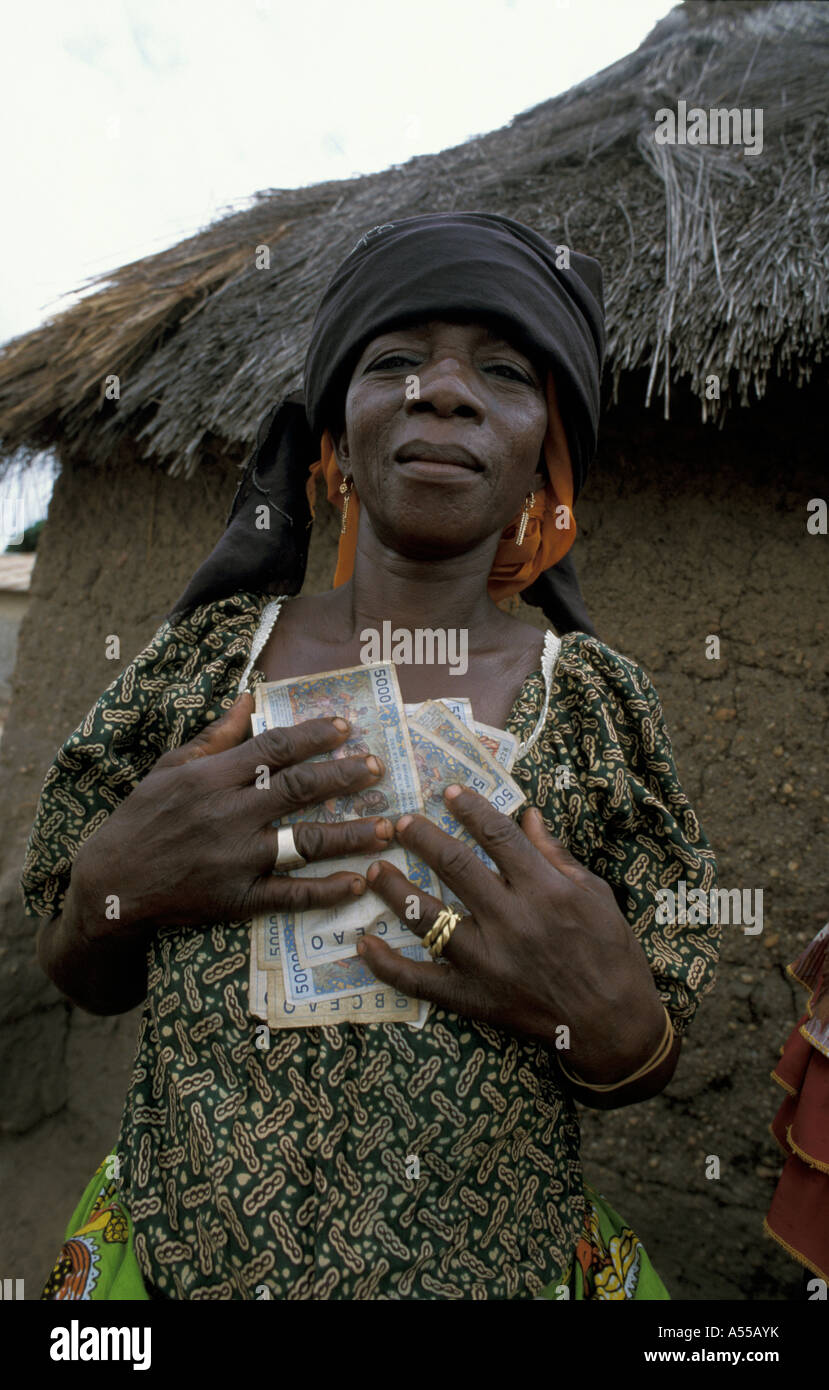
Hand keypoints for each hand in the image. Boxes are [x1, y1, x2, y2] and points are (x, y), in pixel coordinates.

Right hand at [71, 692, 393, 940]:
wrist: (112, 884)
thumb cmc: (143, 818)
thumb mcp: (172, 767)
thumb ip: (217, 735)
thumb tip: (253, 697)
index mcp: (212, 778)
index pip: (274, 748)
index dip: (314, 736)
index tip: (347, 727)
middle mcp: (228, 815)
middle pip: (298, 789)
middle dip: (343, 777)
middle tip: (378, 768)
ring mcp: (236, 860)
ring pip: (304, 842)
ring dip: (351, 834)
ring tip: (388, 826)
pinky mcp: (237, 899)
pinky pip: (289, 896)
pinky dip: (325, 891)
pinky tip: (357, 882)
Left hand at [358, 786, 666, 1078]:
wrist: (614, 1023)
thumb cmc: (610, 951)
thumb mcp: (594, 893)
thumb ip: (555, 855)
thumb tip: (528, 814)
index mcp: (544, 889)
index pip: (498, 835)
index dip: (471, 808)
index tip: (448, 792)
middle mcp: (512, 919)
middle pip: (455, 865)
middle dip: (422, 838)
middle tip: (400, 822)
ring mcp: (488, 961)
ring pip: (427, 917)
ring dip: (395, 890)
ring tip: (373, 869)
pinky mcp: (474, 997)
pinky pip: (420, 981)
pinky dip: (388, 964)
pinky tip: (364, 944)